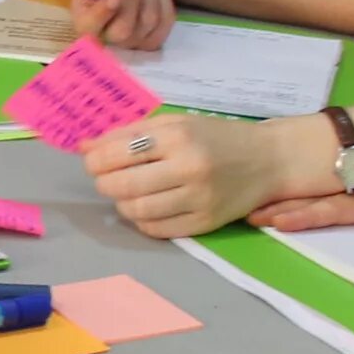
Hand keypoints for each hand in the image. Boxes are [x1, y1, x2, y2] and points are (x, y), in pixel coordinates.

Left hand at [82, 112, 331, 239]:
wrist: (269, 160)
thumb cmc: (215, 137)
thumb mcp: (175, 124)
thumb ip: (129, 133)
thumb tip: (84, 146)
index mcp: (178, 137)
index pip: (118, 154)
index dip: (95, 161)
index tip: (93, 161)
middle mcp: (189, 168)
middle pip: (123, 186)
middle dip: (103, 183)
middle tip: (107, 178)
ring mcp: (199, 199)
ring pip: (136, 211)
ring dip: (121, 203)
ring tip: (128, 192)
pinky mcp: (206, 223)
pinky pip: (156, 230)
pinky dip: (141, 220)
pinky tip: (147, 207)